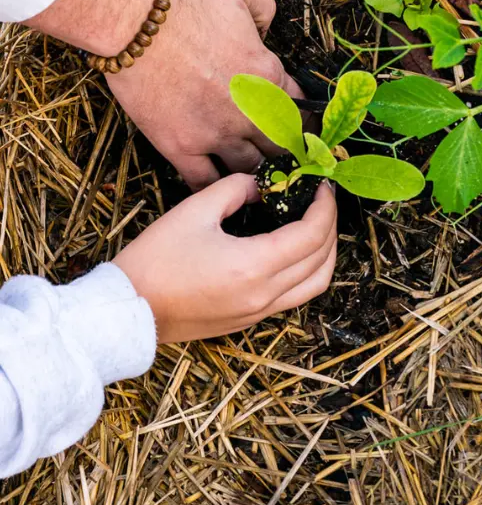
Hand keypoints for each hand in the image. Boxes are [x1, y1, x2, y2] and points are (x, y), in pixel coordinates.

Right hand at [108, 0, 303, 189]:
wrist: (134, 20)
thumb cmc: (185, 0)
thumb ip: (264, 10)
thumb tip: (266, 28)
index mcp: (267, 74)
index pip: (299, 106)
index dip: (300, 116)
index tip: (297, 122)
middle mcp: (249, 111)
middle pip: (280, 145)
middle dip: (283, 149)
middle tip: (280, 154)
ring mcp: (216, 133)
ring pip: (250, 169)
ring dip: (254, 171)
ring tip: (255, 175)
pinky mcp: (181, 147)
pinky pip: (205, 182)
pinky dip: (215, 188)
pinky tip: (218, 190)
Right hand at [114, 175, 336, 341]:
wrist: (129, 310)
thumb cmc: (156, 259)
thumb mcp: (194, 210)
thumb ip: (235, 189)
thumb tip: (262, 185)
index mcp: (254, 266)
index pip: (312, 234)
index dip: (324, 206)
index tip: (322, 185)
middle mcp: (265, 294)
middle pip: (322, 260)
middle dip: (330, 225)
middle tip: (322, 199)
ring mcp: (259, 311)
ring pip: (316, 284)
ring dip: (326, 253)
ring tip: (318, 225)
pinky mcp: (250, 319)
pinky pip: (296, 296)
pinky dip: (308, 271)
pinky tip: (296, 251)